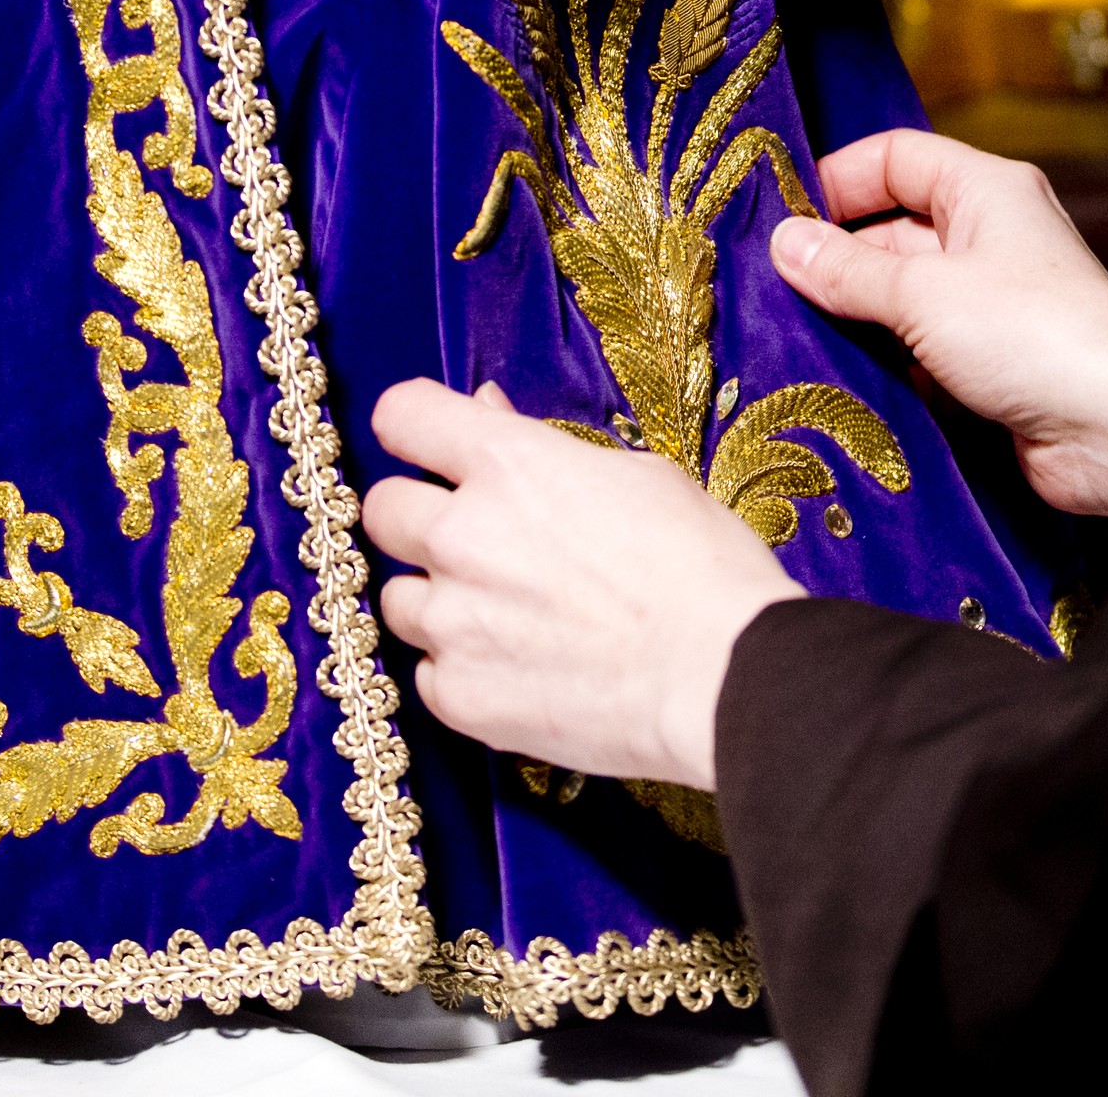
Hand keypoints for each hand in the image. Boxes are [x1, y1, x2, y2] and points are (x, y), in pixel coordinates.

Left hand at [366, 379, 799, 792]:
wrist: (726, 679)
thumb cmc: (703, 569)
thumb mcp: (639, 476)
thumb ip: (546, 446)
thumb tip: (487, 412)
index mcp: (508, 463)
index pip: (403, 415)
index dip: (414, 426)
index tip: (427, 443)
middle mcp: (463, 534)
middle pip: (381, 509)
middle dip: (417, 517)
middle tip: (471, 540)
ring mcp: (454, 620)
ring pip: (396, 598)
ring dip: (436, 599)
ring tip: (503, 615)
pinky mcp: (460, 695)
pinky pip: (428, 672)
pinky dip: (461, 669)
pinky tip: (518, 668)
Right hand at [769, 130, 1107, 519]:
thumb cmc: (1037, 335)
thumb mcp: (923, 292)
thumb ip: (848, 269)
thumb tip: (785, 243)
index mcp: (985, 191)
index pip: (896, 158)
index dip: (838, 179)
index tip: (781, 216)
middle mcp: (991, 238)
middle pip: (893, 228)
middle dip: (835, 257)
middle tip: (770, 288)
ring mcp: (991, 302)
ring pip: (901, 295)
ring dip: (855, 316)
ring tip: (790, 336)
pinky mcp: (989, 363)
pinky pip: (918, 350)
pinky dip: (883, 362)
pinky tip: (838, 380)